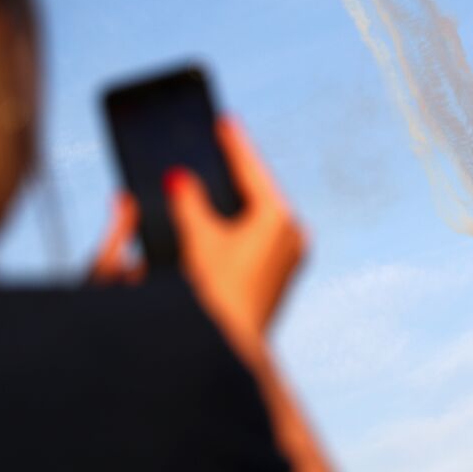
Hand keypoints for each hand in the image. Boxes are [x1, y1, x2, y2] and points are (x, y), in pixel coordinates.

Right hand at [91, 116, 306, 344]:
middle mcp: (293, 235)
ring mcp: (291, 257)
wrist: (231, 349)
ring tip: (219, 176)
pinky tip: (223, 216)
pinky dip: (241, 223)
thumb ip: (189, 202)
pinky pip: (261, 236)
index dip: (234, 145)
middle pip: (259, 192)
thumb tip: (179, 178)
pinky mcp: (281, 276)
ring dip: (238, 199)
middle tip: (220, 145)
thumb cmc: (216, 294)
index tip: (224, 122)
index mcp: (279, 219)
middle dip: (236, 173)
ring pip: (260, 215)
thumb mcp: (198, 240)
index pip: (252, 171)